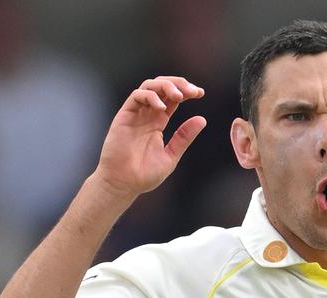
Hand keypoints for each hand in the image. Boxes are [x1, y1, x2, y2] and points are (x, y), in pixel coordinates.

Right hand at [93, 76, 206, 198]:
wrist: (124, 184)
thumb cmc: (144, 174)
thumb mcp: (171, 155)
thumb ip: (184, 137)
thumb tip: (202, 119)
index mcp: (158, 122)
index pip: (172, 98)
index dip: (186, 91)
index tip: (200, 93)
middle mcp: (146, 114)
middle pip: (162, 87)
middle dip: (179, 84)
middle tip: (193, 91)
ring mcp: (135, 114)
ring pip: (149, 86)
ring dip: (166, 86)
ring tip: (179, 96)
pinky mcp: (124, 116)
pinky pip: (136, 96)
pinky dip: (151, 96)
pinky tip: (162, 107)